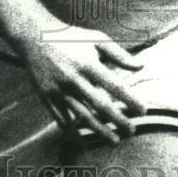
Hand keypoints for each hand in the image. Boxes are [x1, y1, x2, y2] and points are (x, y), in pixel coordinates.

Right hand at [21, 26, 146, 143]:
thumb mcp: (96, 38)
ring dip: (100, 130)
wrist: (34, 36)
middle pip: (100, 105)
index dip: (130, 99)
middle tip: (132, 131)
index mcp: (88, 63)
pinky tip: (84, 136)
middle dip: (118, 120)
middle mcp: (73, 78)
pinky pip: (61, 117)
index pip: (114, 85)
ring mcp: (58, 88)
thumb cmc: (70, 37)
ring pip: (82, 115)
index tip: (143, 111)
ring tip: (115, 140)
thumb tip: (142, 66)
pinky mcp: (46, 95)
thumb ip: (119, 54)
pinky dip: (73, 128)